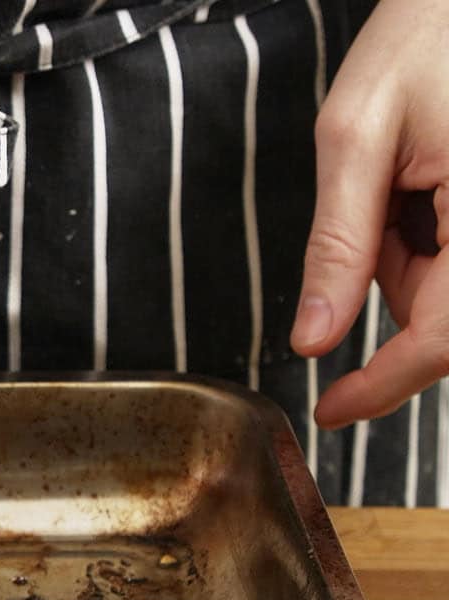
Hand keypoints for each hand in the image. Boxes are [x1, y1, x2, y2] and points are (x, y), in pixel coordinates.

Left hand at [290, 0, 448, 428]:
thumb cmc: (430, 25)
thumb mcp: (356, 134)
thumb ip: (337, 246)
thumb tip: (314, 339)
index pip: (444, 340)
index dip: (382, 386)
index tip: (330, 410)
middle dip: (394, 283)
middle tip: (382, 198)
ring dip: (413, 258)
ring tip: (410, 169)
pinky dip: (433, 240)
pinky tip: (430, 180)